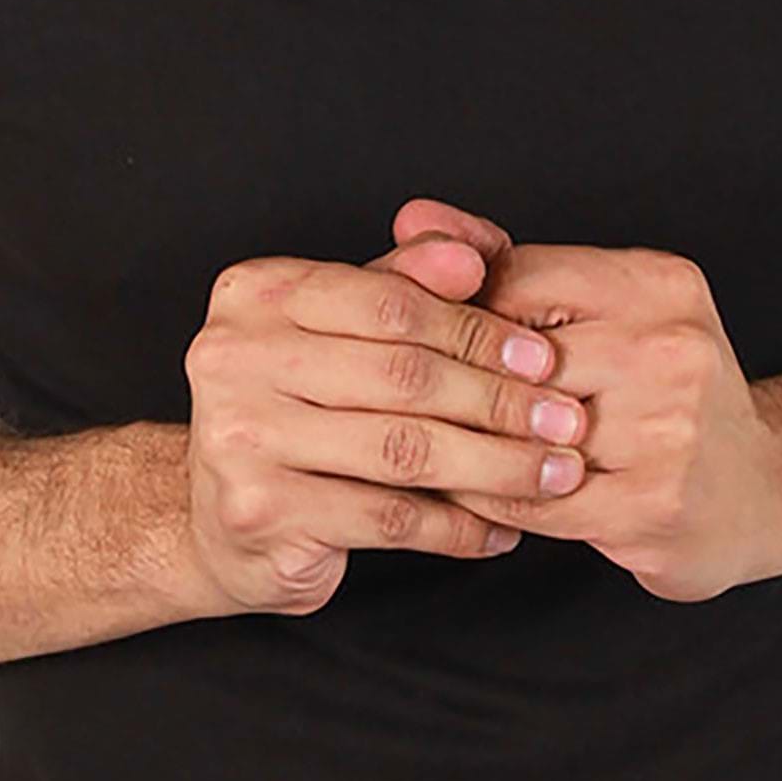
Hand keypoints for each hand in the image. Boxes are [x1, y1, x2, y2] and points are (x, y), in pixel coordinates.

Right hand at [180, 219, 589, 620]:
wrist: (216, 518)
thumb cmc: (294, 409)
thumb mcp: (341, 329)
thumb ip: (405, 282)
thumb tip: (474, 252)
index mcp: (256, 292)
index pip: (389, 301)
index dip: (476, 328)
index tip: (542, 356)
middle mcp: (234, 356)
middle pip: (401, 375)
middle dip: (498, 401)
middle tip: (565, 420)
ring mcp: (240, 437)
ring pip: (402, 449)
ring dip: (494, 465)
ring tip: (551, 473)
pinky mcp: (261, 513)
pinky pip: (388, 517)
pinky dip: (456, 525)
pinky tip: (497, 527)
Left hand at [391, 197, 781, 603]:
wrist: (767, 487)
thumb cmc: (668, 390)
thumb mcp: (608, 305)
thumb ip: (504, 262)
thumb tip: (412, 219)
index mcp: (657, 282)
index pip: (516, 278)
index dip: (462, 312)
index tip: (433, 337)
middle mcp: (669, 346)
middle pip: (511, 356)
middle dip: (456, 381)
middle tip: (404, 396)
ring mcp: (666, 430)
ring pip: (515, 430)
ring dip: (463, 442)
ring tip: (425, 441)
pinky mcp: (651, 506)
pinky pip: (532, 498)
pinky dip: (487, 494)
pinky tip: (469, 488)